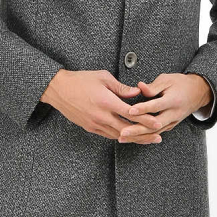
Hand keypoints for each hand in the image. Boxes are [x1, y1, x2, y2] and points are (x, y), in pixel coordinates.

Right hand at [41, 69, 163, 142]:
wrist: (59, 90)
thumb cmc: (80, 80)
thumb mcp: (103, 77)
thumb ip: (121, 88)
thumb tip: (137, 93)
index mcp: (106, 101)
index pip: (131, 113)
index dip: (146, 119)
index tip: (158, 123)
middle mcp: (101, 116)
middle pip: (127, 130)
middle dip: (144, 134)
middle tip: (158, 137)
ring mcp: (95, 124)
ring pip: (119, 135)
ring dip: (134, 138)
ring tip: (147, 139)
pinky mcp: (90, 128)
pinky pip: (109, 135)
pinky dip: (121, 137)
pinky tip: (129, 137)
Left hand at [117, 73, 211, 140]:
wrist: (198, 93)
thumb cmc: (180, 83)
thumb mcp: (167, 80)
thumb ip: (153, 86)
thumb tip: (139, 87)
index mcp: (173, 100)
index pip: (156, 106)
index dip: (143, 108)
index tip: (130, 111)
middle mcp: (174, 114)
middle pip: (154, 124)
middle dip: (138, 130)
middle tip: (123, 132)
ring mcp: (173, 122)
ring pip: (154, 132)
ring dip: (138, 136)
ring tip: (122, 138)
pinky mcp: (170, 126)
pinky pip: (156, 133)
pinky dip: (143, 137)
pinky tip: (131, 139)